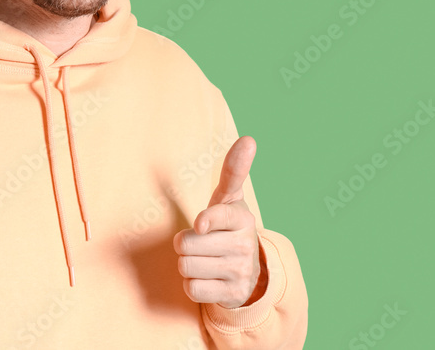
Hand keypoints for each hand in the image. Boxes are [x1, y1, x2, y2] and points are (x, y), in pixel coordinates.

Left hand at [174, 135, 266, 308]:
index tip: (201, 224)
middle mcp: (244, 245)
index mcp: (242, 219)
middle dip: (185, 243)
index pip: (219, 217)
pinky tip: (206, 277)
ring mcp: (240, 272)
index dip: (206, 221)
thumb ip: (234, 170)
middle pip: (187, 244)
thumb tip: (249, 139)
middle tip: (200, 241)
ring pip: (186, 267)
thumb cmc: (228, 226)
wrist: (249, 270)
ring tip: (203, 258)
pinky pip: (192, 289)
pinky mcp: (232, 295)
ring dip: (187, 264)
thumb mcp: (230, 199)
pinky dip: (192, 284)